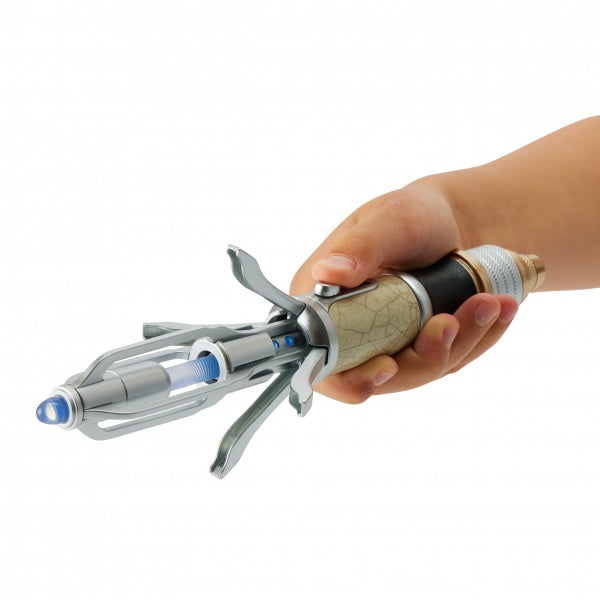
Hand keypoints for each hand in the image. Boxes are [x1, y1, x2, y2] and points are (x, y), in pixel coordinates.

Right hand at [289, 181, 518, 402]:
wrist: (456, 222)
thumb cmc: (414, 214)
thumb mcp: (389, 220)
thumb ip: (358, 246)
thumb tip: (326, 273)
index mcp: (324, 304)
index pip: (321, 360)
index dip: (350, 376)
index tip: (387, 366)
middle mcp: (350, 330)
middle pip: (376, 376)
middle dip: (422, 356)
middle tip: (454, 321)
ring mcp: (387, 343)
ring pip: (419, 371)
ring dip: (459, 343)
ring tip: (490, 303)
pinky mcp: (419, 347)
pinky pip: (447, 359)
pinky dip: (476, 339)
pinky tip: (499, 310)